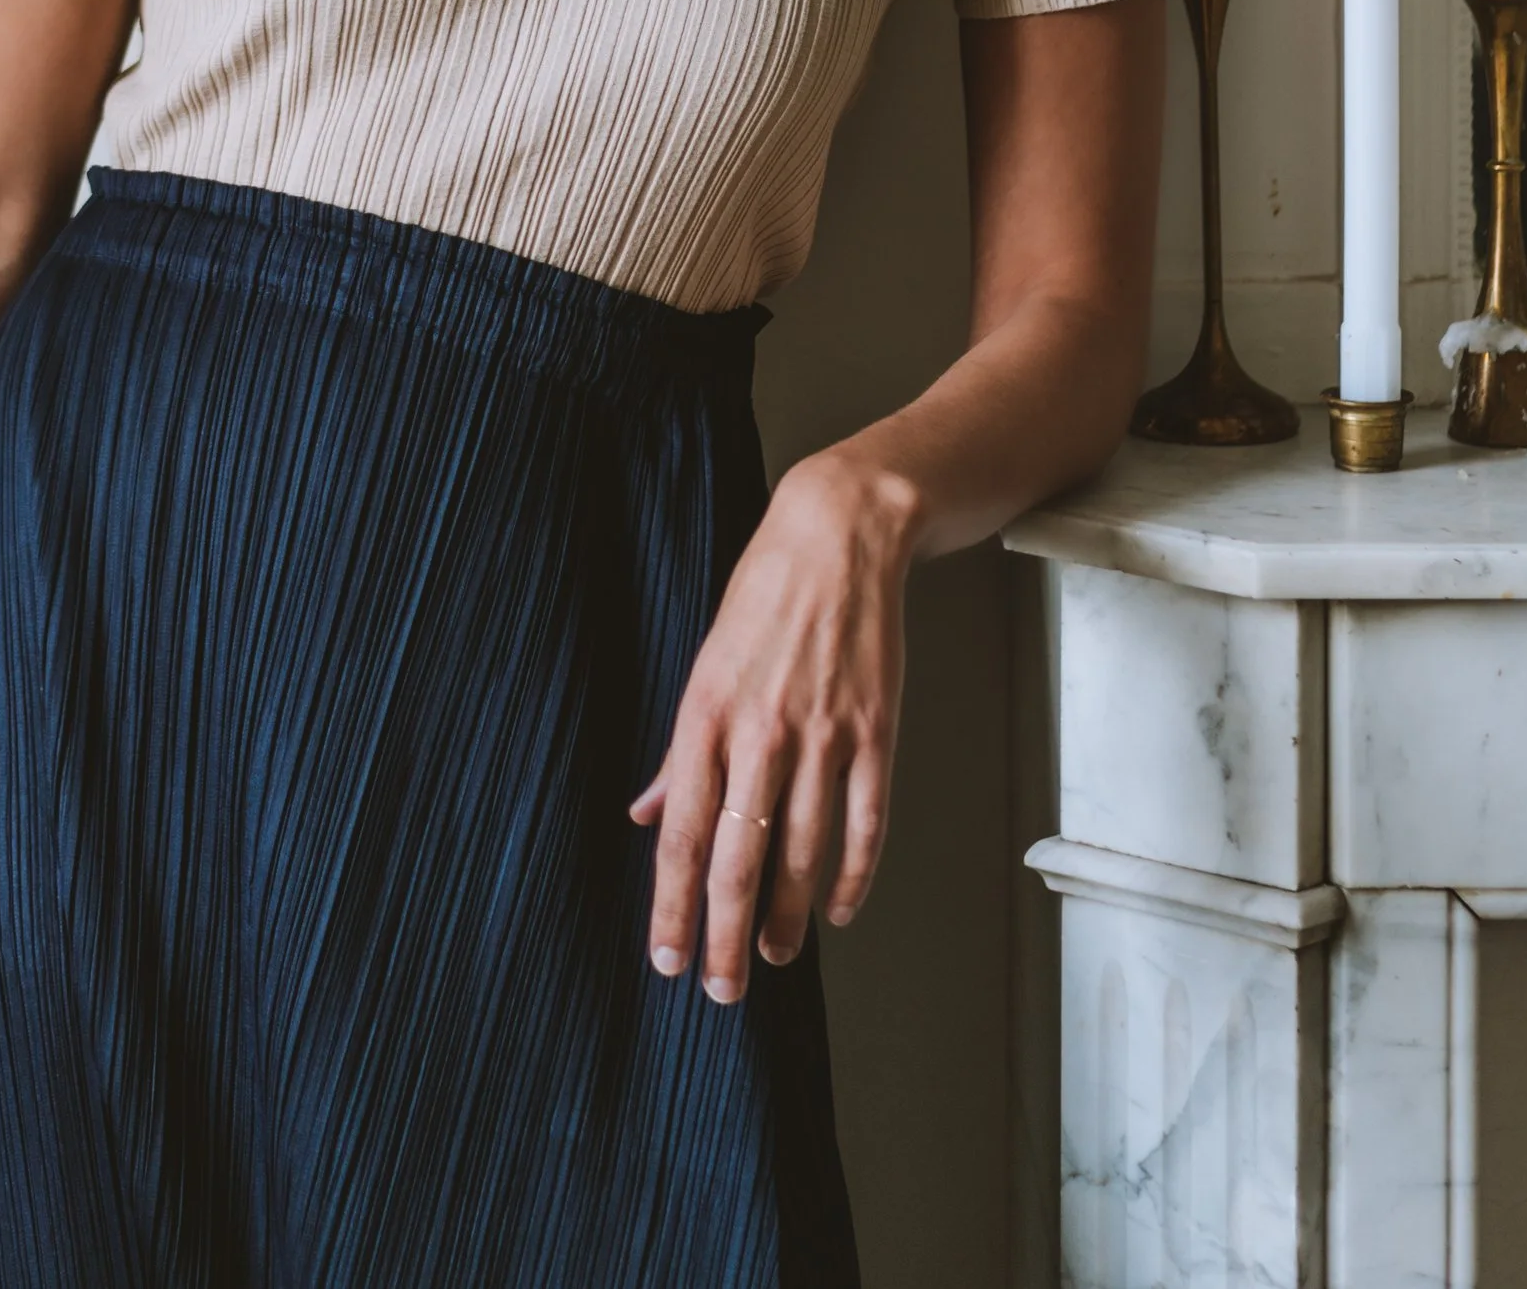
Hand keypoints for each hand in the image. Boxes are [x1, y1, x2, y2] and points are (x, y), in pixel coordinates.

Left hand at [628, 443, 915, 1002]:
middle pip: (740, 858)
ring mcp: (823, 733)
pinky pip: (865, 823)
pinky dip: (852, 876)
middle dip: (727, 935)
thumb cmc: (764, 598)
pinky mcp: (876, 731)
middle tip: (722, 990)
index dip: (675, 905)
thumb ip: (681, 751)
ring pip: (802, 852)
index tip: (668, 958)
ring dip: (785, 918)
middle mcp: (761, 730)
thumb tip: (650, 815)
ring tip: (774, 958)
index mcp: (707, 714)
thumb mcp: (705, 665)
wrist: (839, 537)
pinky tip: (836, 908)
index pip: (685, 833)